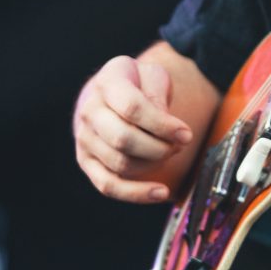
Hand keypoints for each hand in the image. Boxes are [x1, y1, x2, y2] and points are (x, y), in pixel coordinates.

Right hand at [73, 54, 194, 202]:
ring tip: (170, 153)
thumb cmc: (138, 85)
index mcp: (107, 83)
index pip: (133, 108)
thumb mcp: (152, 76)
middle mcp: (89, 111)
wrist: (112, 93)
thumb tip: (163, 125)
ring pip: (120, 163)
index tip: (185, 134)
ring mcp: (85, 138)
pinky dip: (136, 193)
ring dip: (153, 164)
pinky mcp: (86, 161)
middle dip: (159, 147)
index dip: (162, 125)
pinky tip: (160, 192)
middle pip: (123, 139)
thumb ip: (157, 94)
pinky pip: (108, 185)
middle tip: (179, 144)